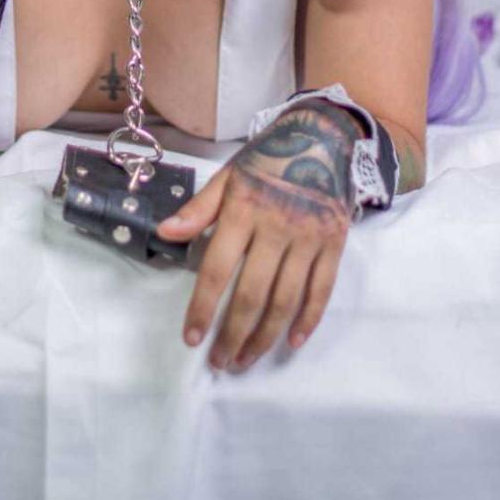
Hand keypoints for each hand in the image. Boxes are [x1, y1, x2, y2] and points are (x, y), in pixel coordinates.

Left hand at [156, 99, 364, 371]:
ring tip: (246, 359)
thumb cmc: (268, 159)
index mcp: (243, 211)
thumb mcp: (227, 176)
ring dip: (265, 337)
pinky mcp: (334, 245)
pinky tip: (292, 342)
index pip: (218, 269)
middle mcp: (276, 228)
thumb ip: (198, 209)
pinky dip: (308, 320)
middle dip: (232, 335)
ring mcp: (309, 239)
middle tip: (220, 362)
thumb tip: (164, 234)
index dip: (203, 308)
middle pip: (252, 294)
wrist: (323, 137)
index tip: (191, 338)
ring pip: (286, 300)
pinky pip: (322, 291)